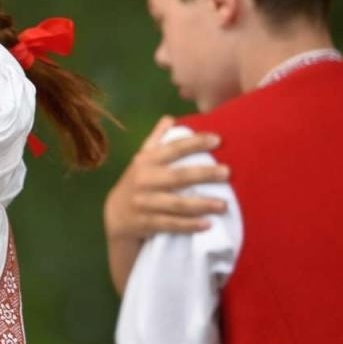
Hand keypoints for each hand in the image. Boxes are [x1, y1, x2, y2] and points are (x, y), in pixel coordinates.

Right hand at [103, 116, 229, 242]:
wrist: (115, 215)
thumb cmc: (136, 183)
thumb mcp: (141, 160)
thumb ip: (156, 140)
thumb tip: (169, 118)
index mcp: (146, 161)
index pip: (173, 149)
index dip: (195, 143)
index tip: (218, 140)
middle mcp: (144, 180)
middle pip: (179, 176)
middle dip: (204, 174)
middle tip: (227, 172)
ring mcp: (145, 203)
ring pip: (177, 204)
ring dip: (202, 204)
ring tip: (224, 204)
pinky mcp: (146, 223)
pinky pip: (171, 224)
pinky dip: (189, 225)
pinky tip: (207, 224)